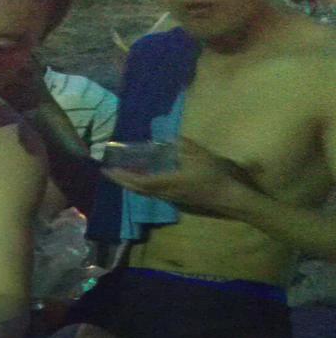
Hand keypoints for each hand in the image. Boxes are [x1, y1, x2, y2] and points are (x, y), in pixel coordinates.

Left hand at [103, 137, 254, 214]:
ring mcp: (170, 198)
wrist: (229, 197)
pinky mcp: (177, 199)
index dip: (121, 176)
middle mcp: (164, 193)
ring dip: (131, 184)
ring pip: (145, 193)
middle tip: (109, 173)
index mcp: (166, 182)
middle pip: (137, 189)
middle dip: (121, 181)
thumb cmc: (213, 175)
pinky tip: (144, 179)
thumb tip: (169, 137)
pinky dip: (143, 186)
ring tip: (122, 175)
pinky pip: (153, 193)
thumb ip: (182, 145)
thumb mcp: (198, 155)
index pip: (138, 181)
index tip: (108, 170)